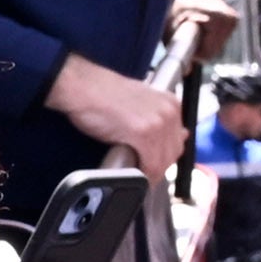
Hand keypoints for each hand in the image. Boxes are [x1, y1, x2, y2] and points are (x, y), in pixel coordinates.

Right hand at [47, 50, 189, 175]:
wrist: (82, 86)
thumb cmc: (103, 93)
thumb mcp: (138, 103)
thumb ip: (155, 118)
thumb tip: (172, 137)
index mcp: (170, 103)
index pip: (177, 141)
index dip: (164, 157)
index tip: (152, 163)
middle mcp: (168, 112)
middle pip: (172, 154)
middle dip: (158, 167)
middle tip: (141, 172)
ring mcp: (157, 122)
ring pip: (162, 162)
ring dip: (149, 173)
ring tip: (135, 175)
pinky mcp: (143, 133)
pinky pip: (150, 165)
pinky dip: (142, 175)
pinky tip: (132, 174)